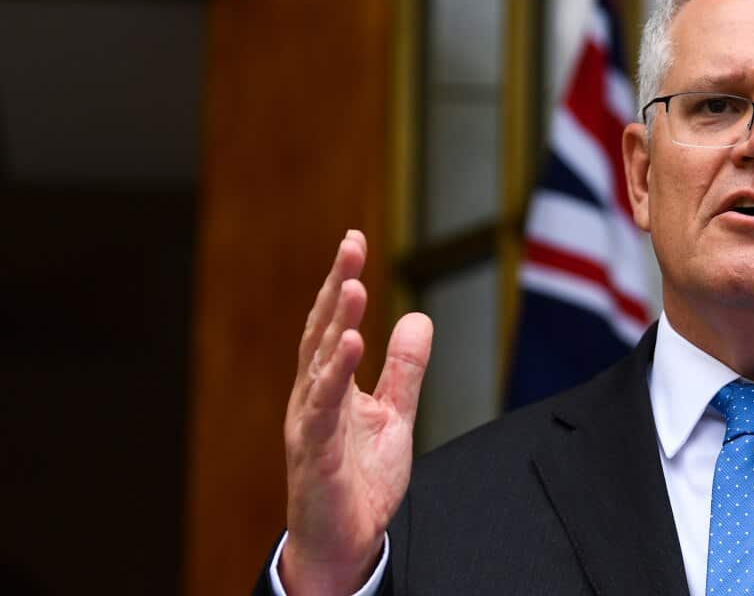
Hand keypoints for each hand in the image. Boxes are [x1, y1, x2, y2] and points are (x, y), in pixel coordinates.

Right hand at [278, 231, 432, 593]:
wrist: (345, 542)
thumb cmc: (360, 481)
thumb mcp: (395, 416)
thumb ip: (404, 370)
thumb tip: (416, 318)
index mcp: (330, 386)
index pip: (334, 323)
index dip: (342, 281)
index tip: (354, 239)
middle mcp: (313, 396)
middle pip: (323, 331)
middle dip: (336, 285)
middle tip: (351, 244)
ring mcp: (309, 423)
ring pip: (320, 363)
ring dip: (336, 322)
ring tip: (352, 283)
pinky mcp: (314, 452)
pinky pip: (324, 407)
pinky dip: (336, 374)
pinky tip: (349, 344)